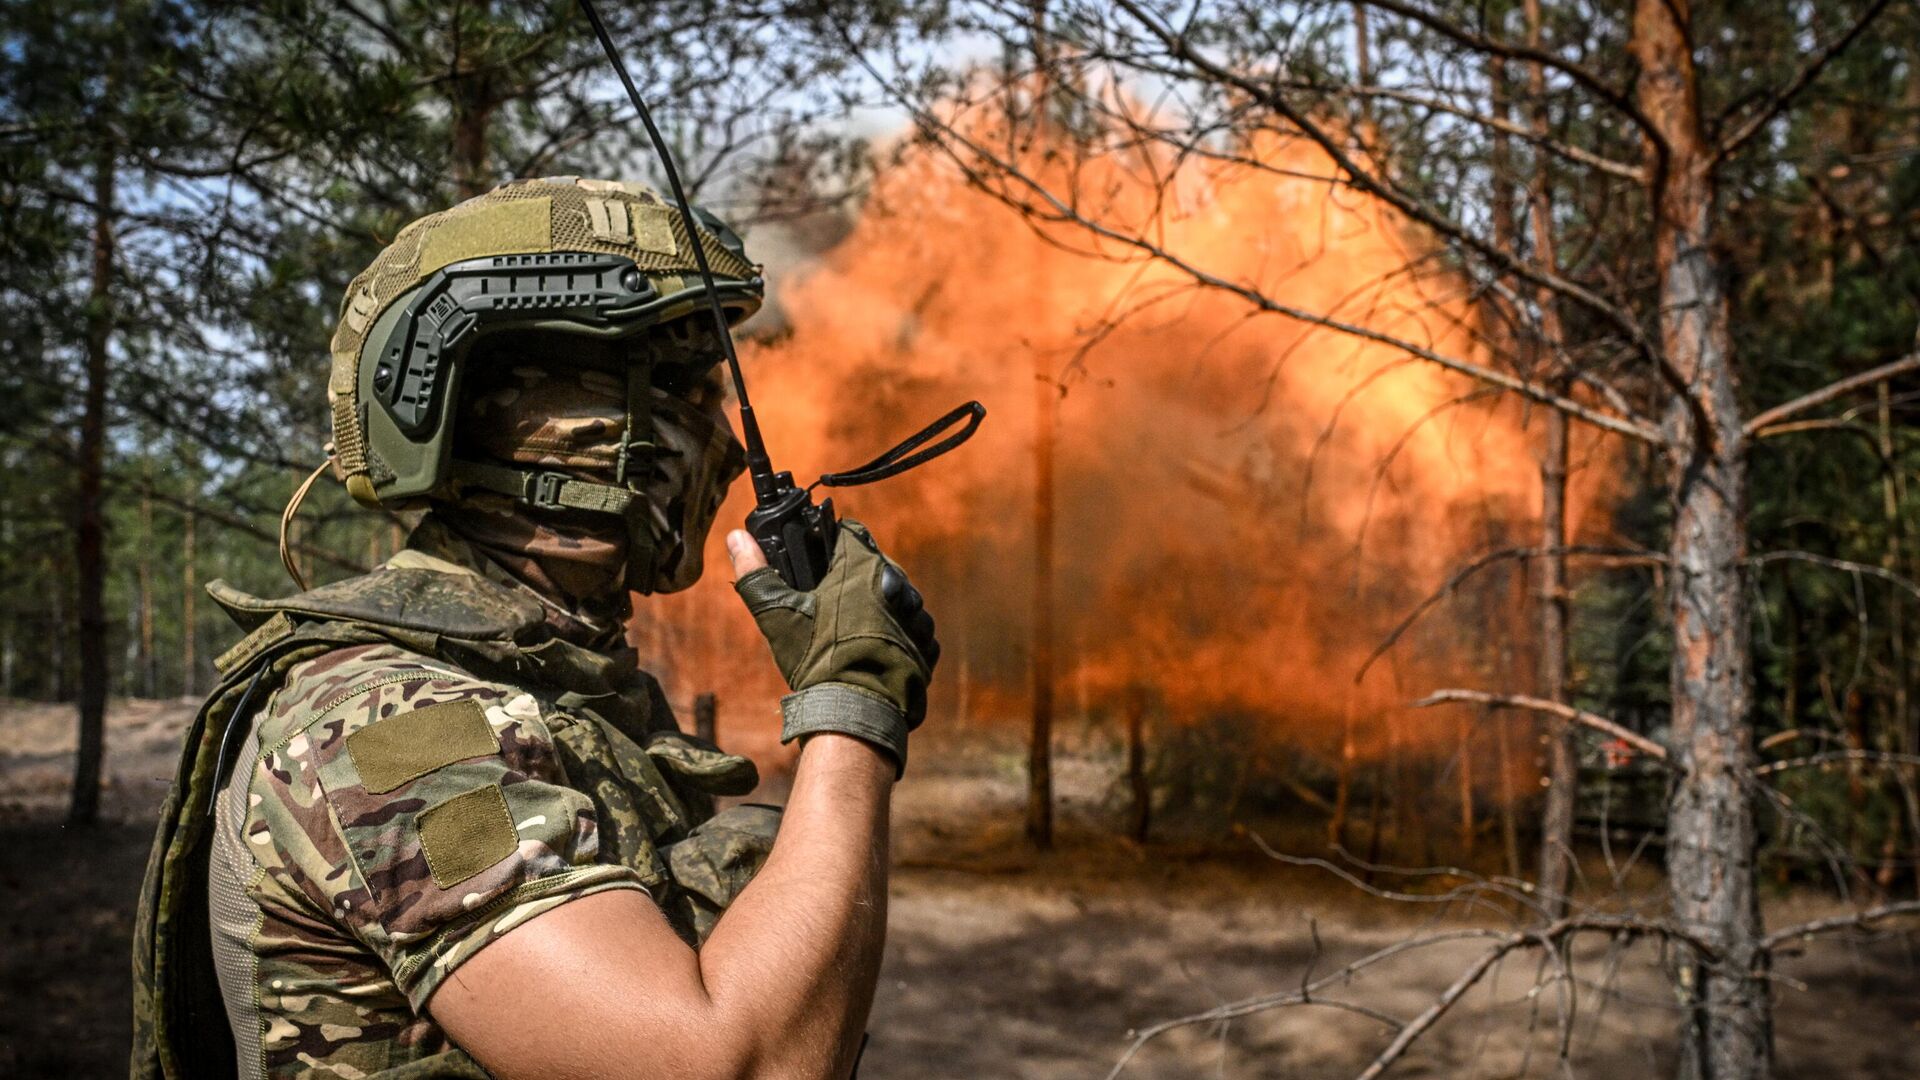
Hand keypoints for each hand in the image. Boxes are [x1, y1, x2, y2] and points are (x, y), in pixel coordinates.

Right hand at [727, 521, 936, 774]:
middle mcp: (898, 583)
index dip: (832, 545)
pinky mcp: (928, 644)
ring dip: (878, 607)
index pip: (850, 534)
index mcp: (862, 567)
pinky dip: (896, 636)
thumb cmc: (816, 661)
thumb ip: (756, 572)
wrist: (855, 712)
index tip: (820, 564)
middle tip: (829, 606)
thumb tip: (735, 537)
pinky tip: (873, 652)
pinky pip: (911, 628)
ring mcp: (917, 615)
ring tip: (851, 634)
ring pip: (895, 596)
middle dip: (854, 579)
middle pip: (874, 565)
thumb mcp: (777, 614)